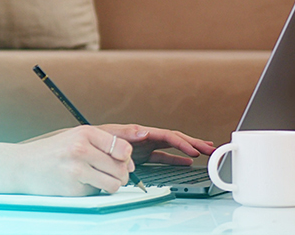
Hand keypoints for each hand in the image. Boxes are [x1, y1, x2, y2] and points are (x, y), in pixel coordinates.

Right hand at [13, 125, 134, 195]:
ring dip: (109, 185)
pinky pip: (96, 193)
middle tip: (108, 173)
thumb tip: (129, 162)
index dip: (126, 158)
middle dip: (120, 174)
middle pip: (121, 168)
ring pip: (113, 183)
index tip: (122, 161)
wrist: (23, 165)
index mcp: (85, 133)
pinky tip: (78, 182)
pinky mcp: (72, 188)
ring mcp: (76, 169)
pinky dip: (91, 190)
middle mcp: (81, 149)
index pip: (123, 148)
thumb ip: (103, 144)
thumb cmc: (51, 151)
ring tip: (96, 179)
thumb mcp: (75, 137)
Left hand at [92, 124, 217, 165]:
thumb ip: (127, 134)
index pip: (167, 136)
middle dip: (193, 143)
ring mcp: (145, 147)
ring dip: (189, 149)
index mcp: (141, 132)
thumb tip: (144, 132)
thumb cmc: (95, 138)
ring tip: (205, 152)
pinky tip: (187, 162)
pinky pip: (164, 157)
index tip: (194, 151)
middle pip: (175, 138)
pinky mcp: (142, 156)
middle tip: (210, 148)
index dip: (182, 143)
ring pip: (172, 147)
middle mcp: (146, 137)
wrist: (84, 146)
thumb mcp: (110, 134)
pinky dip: (176, 159)